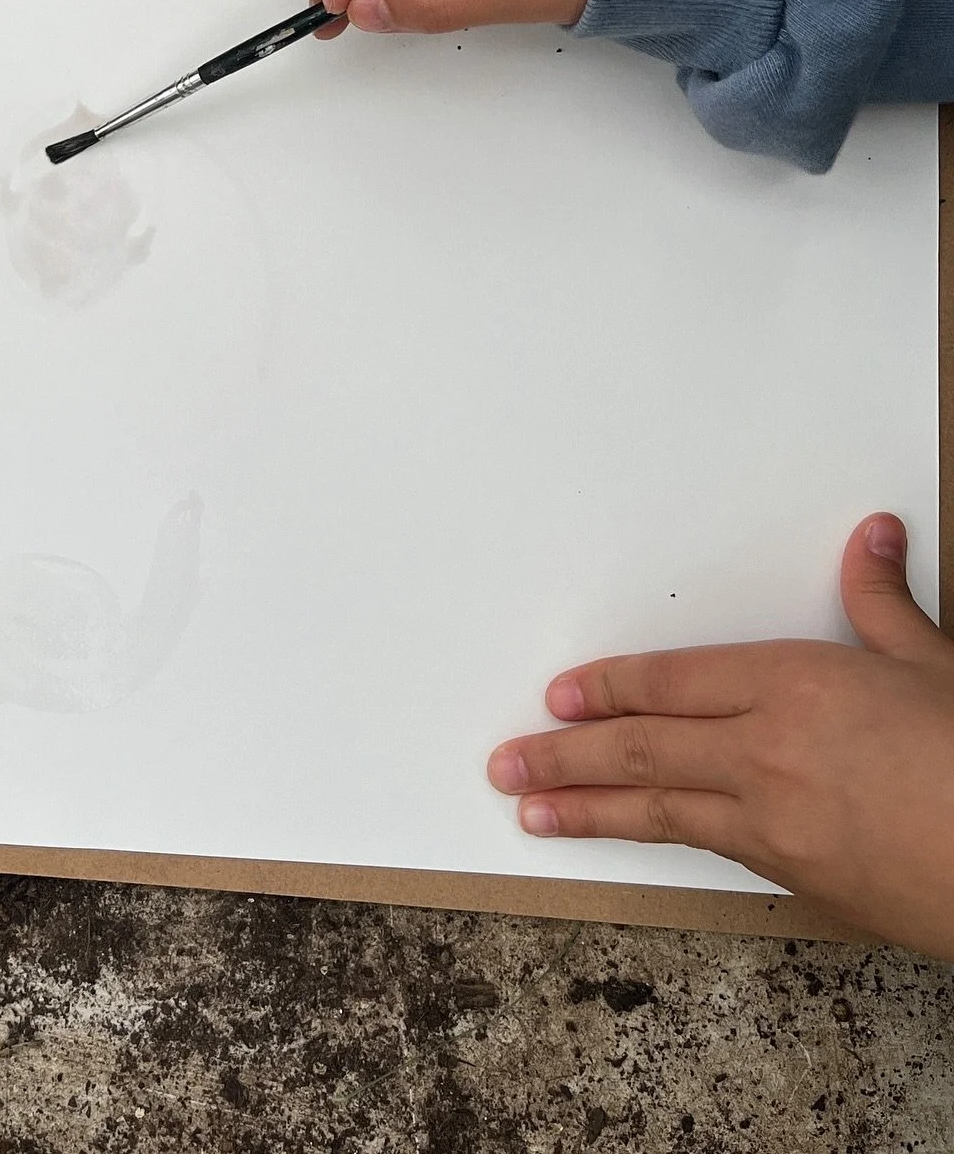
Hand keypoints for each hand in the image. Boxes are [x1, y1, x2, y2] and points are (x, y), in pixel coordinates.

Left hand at [487, 516, 953, 957]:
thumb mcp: (935, 665)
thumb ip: (882, 603)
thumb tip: (869, 534)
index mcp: (793, 686)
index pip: (669, 682)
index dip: (606, 689)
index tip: (557, 697)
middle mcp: (766, 754)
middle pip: (643, 750)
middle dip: (563, 756)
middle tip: (504, 763)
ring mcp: (776, 826)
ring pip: (659, 811)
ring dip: (586, 811)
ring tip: (529, 812)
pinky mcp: (798, 881)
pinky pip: (710, 851)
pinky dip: (657, 842)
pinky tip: (629, 841)